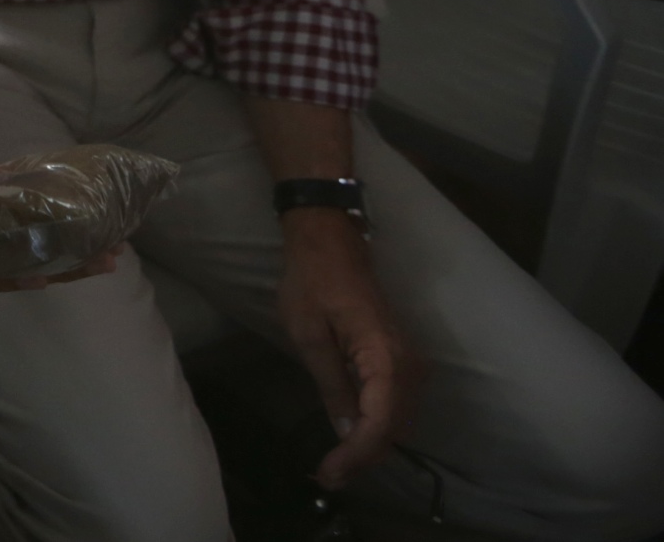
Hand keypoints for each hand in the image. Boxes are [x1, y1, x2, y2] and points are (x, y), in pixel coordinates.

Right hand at [0, 120, 117, 291]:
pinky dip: (40, 249)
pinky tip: (74, 245)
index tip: (48, 277)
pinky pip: (8, 251)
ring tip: (106, 256)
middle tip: (106, 261)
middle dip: (59, 268)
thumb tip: (9, 182)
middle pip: (7, 272)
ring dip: (60, 262)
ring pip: (13, 267)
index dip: (12, 274)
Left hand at [276, 210, 420, 488]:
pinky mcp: (402, 360)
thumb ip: (332, 387)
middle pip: (394, 428)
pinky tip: (352, 438)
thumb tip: (348, 433)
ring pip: (398, 421)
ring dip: (371, 446)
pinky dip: (377, 426)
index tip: (329, 475)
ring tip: (336, 465)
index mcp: (386, 357)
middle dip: (364, 458)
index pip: (380, 423)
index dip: (356, 456)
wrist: (330, 243)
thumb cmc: (313, 283)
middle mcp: (410, 365)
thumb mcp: (310, 337)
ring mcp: (411, 362)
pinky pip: (395, 404)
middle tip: (328, 477)